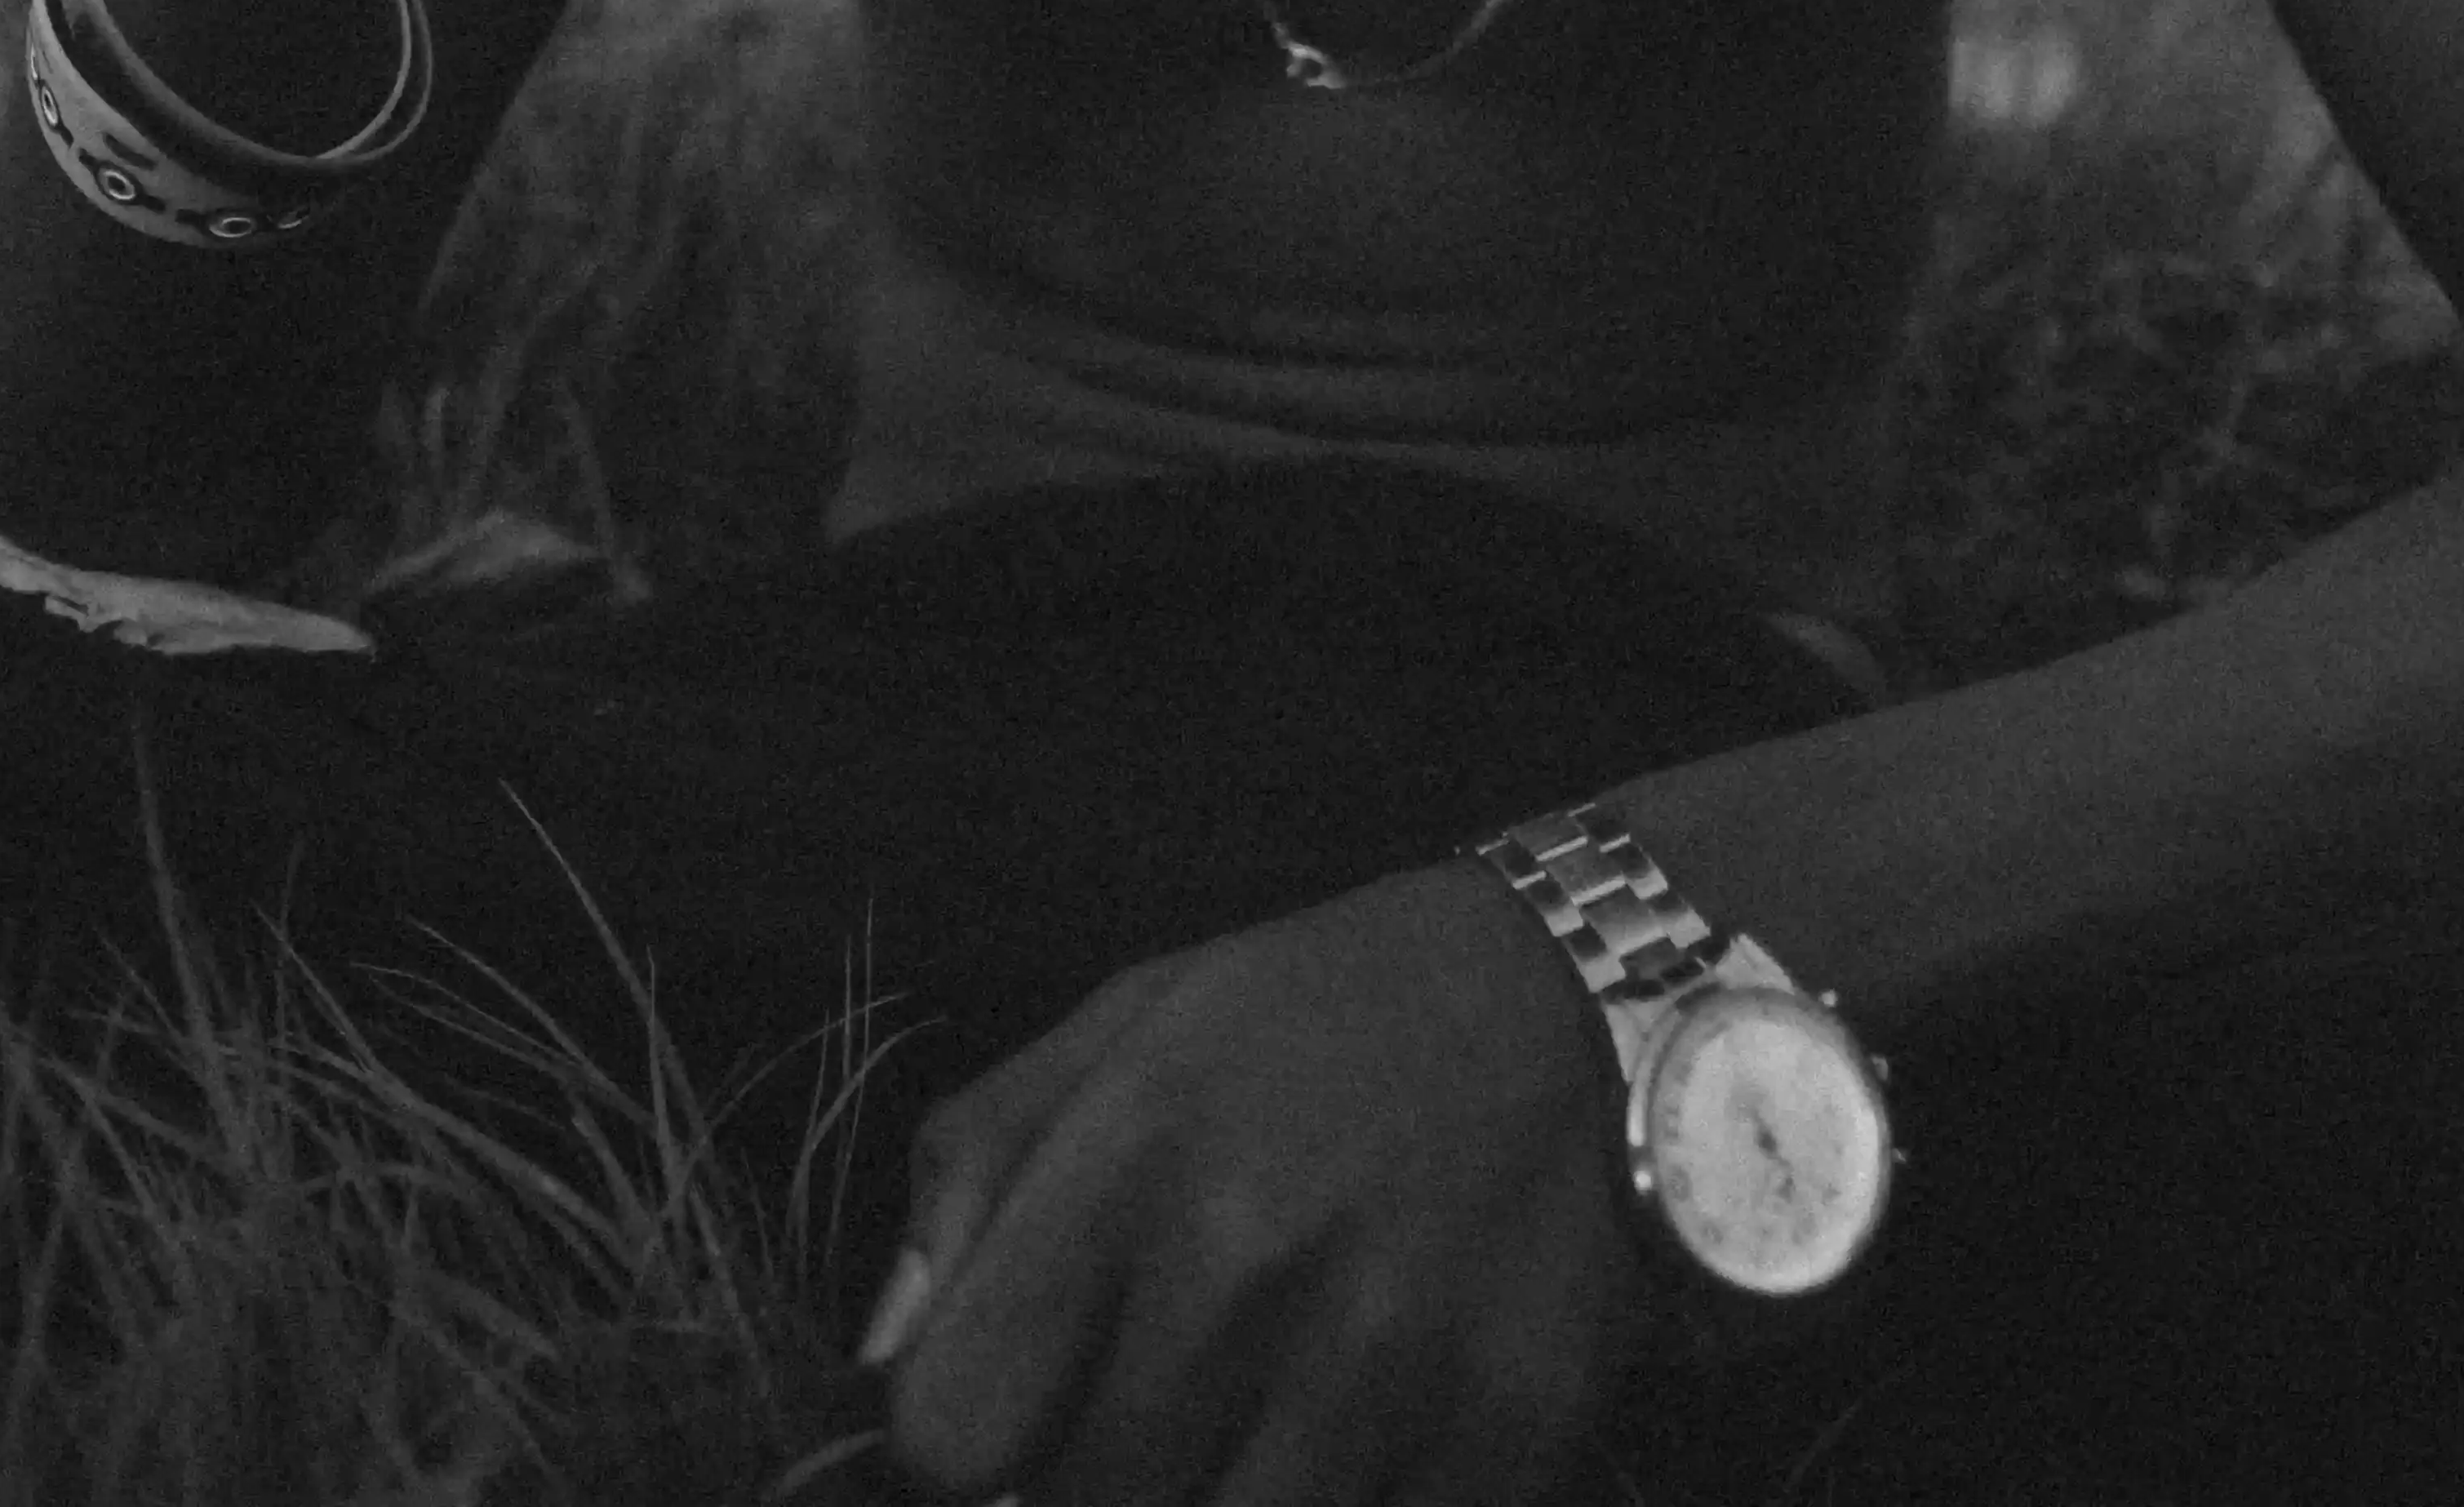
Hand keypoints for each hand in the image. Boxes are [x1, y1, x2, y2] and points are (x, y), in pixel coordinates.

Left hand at [859, 864, 1650, 1506]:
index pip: (951, 1426)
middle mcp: (1249, 1257)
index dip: (966, 1442)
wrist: (1582, 1007)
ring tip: (1256, 1418)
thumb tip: (880, 1358)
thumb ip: (980, 1173)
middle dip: (1101, 1479)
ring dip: (1219, 1504)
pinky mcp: (1503, 1441)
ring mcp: (1385, 1363)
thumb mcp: (1130, 1029)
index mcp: (1135, 1148)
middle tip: (1165, 1403)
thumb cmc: (1322, 1024)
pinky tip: (1357, 1441)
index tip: (1016, 1414)